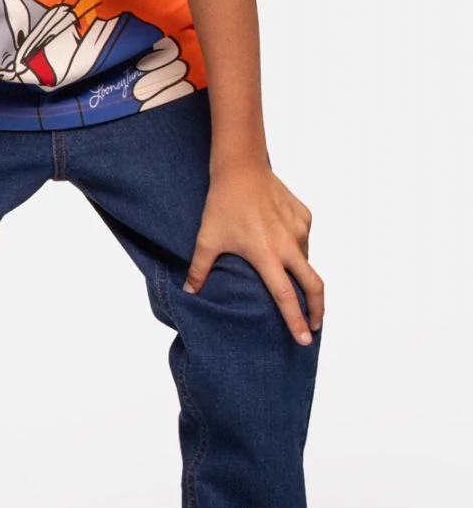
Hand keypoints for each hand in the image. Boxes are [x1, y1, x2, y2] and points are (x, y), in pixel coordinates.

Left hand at [182, 163, 322, 345]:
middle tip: (314, 326)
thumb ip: (200, 270)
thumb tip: (189, 293)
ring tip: (287, 279)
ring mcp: (299, 230)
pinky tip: (283, 247)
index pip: (285, 297)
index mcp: (266, 255)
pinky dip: (297, 249)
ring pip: (307, 260)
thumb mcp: (207, 240)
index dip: (296, 320)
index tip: (304, 339)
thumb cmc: (222, 205)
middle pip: (313, 285)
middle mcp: (288, 245)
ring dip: (301, 274)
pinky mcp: (304, 216)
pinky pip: (304, 239)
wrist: (241, 168)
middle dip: (317, 310)